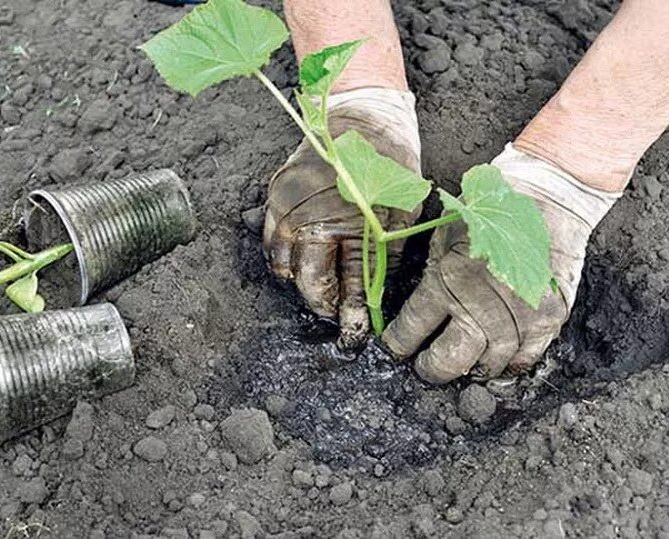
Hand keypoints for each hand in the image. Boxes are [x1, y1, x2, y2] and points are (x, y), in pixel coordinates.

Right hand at [263, 88, 420, 348]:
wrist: (362, 116)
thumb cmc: (389, 163)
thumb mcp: (399, 211)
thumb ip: (384, 256)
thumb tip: (374, 297)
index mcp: (344, 224)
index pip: (345, 285)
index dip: (351, 315)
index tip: (356, 335)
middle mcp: (308, 220)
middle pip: (308, 283)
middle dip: (323, 306)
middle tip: (337, 317)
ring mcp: (286, 208)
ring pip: (284, 267)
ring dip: (301, 284)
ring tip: (322, 289)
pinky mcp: (274, 196)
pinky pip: (270, 242)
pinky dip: (284, 259)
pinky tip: (302, 262)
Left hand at [382, 145, 619, 382]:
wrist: (548, 197)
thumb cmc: (490, 211)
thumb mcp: (445, 235)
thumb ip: (432, 272)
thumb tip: (415, 311)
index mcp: (447, 278)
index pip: (412, 329)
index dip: (399, 345)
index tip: (396, 351)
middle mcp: (481, 302)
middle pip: (450, 360)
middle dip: (432, 369)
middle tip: (427, 368)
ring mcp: (518, 313)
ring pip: (488, 365)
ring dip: (472, 370)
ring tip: (464, 366)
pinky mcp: (549, 317)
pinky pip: (526, 359)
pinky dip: (510, 366)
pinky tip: (499, 362)